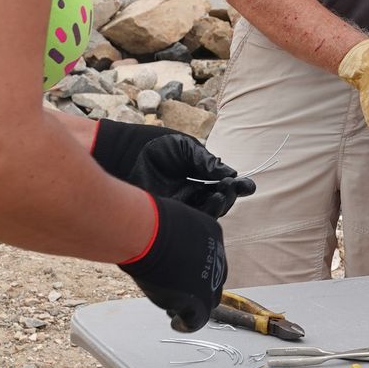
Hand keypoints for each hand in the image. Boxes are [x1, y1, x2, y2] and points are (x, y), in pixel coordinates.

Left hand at [89, 119, 254, 217]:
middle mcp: (187, 192)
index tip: (248, 187)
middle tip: (231, 189)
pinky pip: (188, 222)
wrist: (120, 154)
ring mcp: (177, 205)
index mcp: (193, 175)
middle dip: (229, 197)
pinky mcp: (165, 216)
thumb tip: (231, 173)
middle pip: (217, 202)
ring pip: (206, 214)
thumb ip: (207, 161)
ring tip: (220, 195)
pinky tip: (208, 205)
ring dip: (218, 206)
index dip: (236, 186)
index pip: (220, 185)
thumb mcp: (184, 149)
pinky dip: (202, 216)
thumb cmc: (149, 145)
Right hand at [118, 193, 226, 331]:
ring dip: (192, 306)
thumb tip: (159, 239)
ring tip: (173, 310)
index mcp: (213, 233)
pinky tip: (176, 323)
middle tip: (179, 294)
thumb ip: (174, 234)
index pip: (210, 257)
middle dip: (199, 288)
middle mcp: (217, 256)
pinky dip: (187, 323)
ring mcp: (209, 280)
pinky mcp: (198, 300)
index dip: (197, 268)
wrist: (147, 233)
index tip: (182, 274)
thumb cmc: (149, 221)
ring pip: (209, 300)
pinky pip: (197, 319)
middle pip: (214, 279)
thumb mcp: (169, 221)